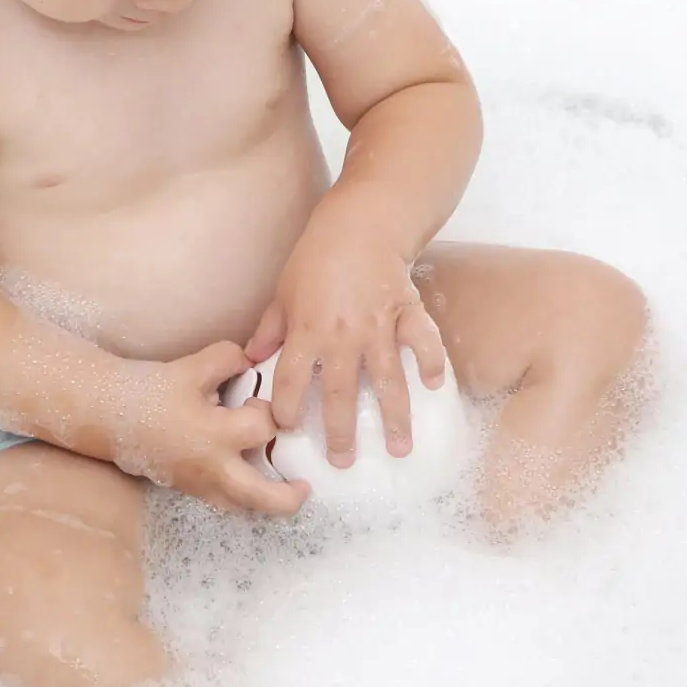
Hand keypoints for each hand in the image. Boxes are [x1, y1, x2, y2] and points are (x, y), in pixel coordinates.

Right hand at [114, 342, 309, 515]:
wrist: (109, 413)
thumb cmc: (150, 390)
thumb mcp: (193, 366)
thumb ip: (229, 359)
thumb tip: (251, 362)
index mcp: (214, 434)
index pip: (262, 427)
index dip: (267, 410)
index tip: (255, 399)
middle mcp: (210, 467)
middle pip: (260, 496)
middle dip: (288, 497)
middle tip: (305, 487)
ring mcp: (198, 483)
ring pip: (240, 507)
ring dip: (265, 502)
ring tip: (284, 492)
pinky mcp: (186, 488)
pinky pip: (221, 501)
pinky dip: (240, 496)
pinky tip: (248, 481)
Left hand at [246, 223, 446, 467]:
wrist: (361, 223)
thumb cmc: (317, 257)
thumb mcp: (283, 292)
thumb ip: (270, 330)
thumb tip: (251, 361)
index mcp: (306, 331)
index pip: (290, 382)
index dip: (285, 409)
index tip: (285, 430)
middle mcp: (342, 336)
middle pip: (338, 394)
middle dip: (340, 433)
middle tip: (343, 463)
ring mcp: (378, 327)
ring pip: (386, 381)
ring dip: (395, 418)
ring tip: (400, 449)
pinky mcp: (407, 313)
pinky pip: (423, 343)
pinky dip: (432, 363)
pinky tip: (435, 387)